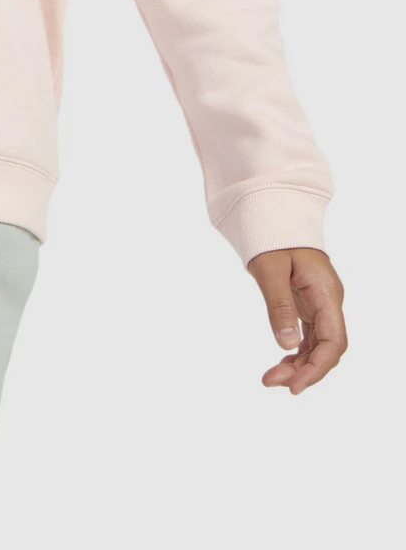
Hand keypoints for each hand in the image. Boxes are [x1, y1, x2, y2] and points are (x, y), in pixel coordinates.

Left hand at [247, 246, 346, 392]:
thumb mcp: (270, 269)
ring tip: (271, 378)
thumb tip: (287, 345)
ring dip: (299, 365)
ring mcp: (321, 304)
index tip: (295, 386)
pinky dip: (297, 352)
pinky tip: (282, 362)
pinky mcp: (310, 304)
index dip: (318, 368)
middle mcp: (329, 302)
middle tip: (271, 381)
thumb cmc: (272, 238)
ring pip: (318, 345)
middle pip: (327, 348)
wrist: (274, 216)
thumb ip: (279, 306)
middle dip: (304, 371)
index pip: (333, 342)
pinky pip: (310, 336)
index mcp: (326, 293)